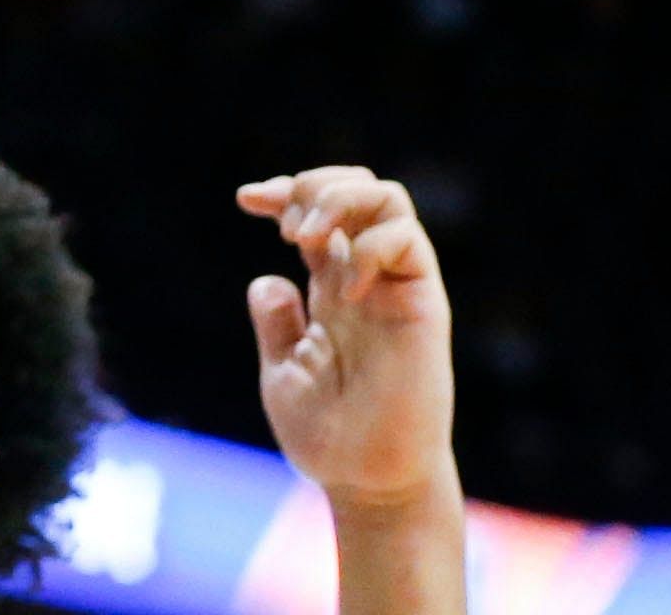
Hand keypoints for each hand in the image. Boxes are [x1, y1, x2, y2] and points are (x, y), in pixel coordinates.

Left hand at [241, 168, 459, 512]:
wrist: (368, 486)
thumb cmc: (329, 439)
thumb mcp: (283, 372)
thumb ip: (275, 324)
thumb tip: (267, 279)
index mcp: (332, 288)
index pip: (317, 211)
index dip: (284, 191)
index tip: (246, 200)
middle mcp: (366, 278)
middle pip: (356, 187)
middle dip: (312, 184)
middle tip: (285, 225)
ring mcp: (397, 288)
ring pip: (387, 198)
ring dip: (339, 198)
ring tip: (306, 237)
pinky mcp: (423, 306)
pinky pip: (408, 240)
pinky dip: (371, 244)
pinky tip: (343, 288)